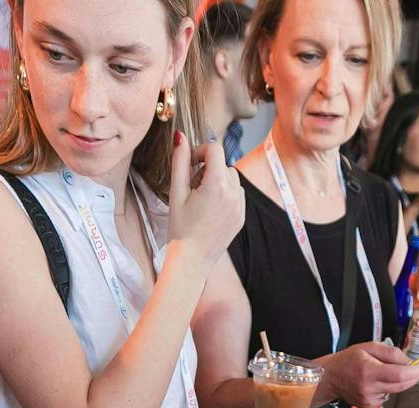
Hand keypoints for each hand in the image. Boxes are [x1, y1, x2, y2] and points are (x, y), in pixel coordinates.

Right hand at [168, 133, 243, 272]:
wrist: (192, 260)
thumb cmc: (180, 228)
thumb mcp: (176, 192)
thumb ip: (179, 161)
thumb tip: (180, 136)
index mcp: (216, 184)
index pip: (215, 148)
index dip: (200, 151)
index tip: (190, 164)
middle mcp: (233, 193)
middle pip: (223, 163)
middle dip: (207, 169)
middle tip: (192, 189)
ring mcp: (240, 205)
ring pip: (231, 178)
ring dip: (217, 181)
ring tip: (201, 200)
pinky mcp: (241, 216)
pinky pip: (237, 194)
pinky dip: (225, 195)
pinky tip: (210, 210)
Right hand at [317, 342, 418, 407]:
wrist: (330, 377)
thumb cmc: (348, 360)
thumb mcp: (369, 347)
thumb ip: (391, 352)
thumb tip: (408, 361)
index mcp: (369, 371)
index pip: (399, 374)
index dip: (414, 371)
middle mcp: (369, 388)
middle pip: (401, 385)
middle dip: (413, 377)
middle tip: (418, 369)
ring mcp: (369, 399)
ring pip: (395, 391)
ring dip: (399, 381)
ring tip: (388, 371)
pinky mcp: (369, 405)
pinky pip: (387, 396)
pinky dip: (388, 388)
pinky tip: (378, 381)